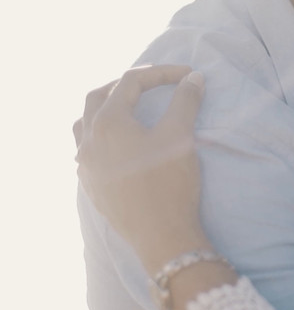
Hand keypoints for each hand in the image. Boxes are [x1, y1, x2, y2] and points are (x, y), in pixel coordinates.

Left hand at [74, 65, 210, 274]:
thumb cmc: (170, 183)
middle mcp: (88, 140)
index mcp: (108, 122)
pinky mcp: (91, 185)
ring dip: (105, 109)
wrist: (161, 236)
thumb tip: (193, 78)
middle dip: (125, 85)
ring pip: (84, 123)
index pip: (131, 82)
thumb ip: (185, 101)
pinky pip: (87, 149)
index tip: (188, 76)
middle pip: (98, 96)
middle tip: (152, 83)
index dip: (161, 73)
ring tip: (128, 109)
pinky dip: (102, 136)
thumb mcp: (180, 136)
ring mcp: (85, 164)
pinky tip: (121, 145)